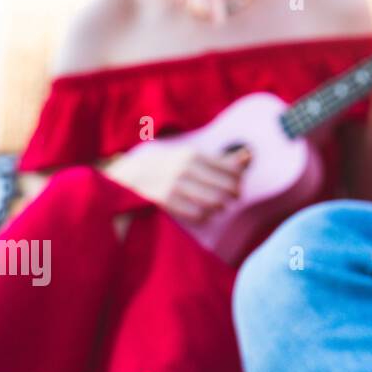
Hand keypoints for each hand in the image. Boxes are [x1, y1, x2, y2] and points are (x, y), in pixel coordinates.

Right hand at [103, 144, 250, 222]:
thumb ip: (216, 159)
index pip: (230, 168)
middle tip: (232, 200)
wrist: (124, 176)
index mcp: (192, 154)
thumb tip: (247, 157)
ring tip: (219, 208)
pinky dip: (204, 216)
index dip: (239, 180)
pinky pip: (196, 213)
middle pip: (225, 186)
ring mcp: (174, 184)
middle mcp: (185, 167)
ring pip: (213, 201)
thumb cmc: (162, 166)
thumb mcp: (186, 157)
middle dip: (233, 195)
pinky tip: (204, 215)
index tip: (238, 186)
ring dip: (220, 207)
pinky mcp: (164, 200)